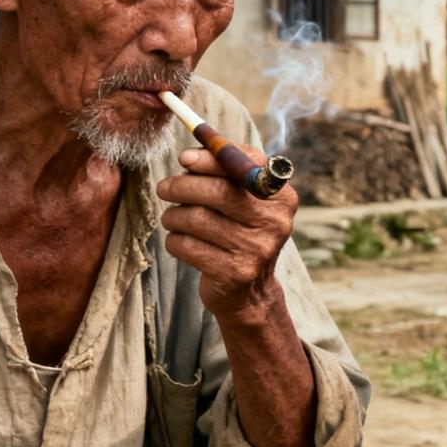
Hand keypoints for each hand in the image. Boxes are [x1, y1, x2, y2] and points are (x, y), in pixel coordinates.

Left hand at [157, 146, 296, 316]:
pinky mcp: (234, 272)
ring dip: (174, 216)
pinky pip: (188, 246)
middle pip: (218, 192)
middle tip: (164, 188)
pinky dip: (175, 241)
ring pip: (197, 219)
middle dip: (182, 186)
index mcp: (282, 197)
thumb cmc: (239, 231)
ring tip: (173, 219)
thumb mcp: (245, 201)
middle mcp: (275, 223)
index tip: (184, 158)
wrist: (249, 291)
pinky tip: (181, 241)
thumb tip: (189, 155)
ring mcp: (257, 250)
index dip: (210, 159)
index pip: (245, 167)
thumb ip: (226, 171)